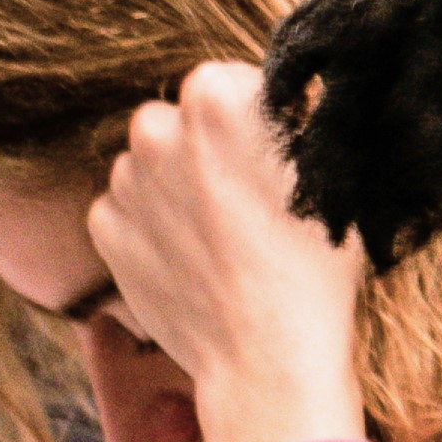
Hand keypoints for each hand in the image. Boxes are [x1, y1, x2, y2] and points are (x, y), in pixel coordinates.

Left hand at [87, 62, 368, 441]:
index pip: (232, 82)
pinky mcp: (104, 226)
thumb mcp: (337, 178)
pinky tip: (196, 259)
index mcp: (216, 97)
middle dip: (210, 147)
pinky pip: (131, 208)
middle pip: (184, 121)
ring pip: (154, 165)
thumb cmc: (314, 269)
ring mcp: (124, 179)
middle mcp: (156, 126)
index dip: (259, 117)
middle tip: (251, 199)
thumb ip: (307, 122)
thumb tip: (299, 98)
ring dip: (180, 186)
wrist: (265, 359)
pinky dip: (156, 225)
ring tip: (224, 237)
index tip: (277, 155)